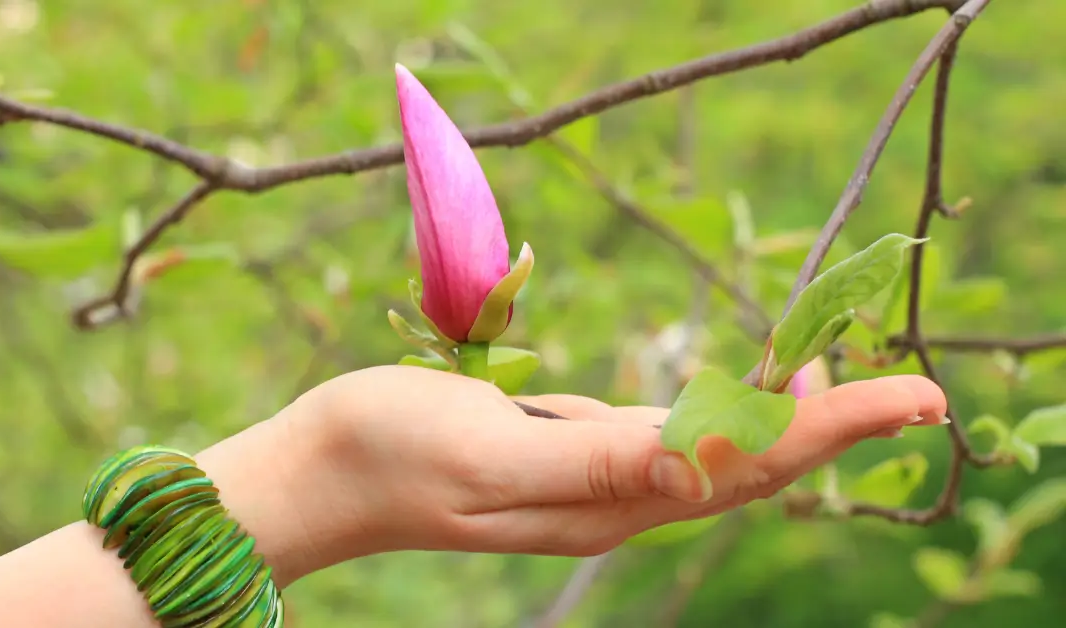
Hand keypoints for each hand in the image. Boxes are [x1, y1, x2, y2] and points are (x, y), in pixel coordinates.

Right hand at [203, 365, 947, 585]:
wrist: (322, 468)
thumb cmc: (393, 450)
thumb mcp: (492, 453)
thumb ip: (599, 462)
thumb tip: (705, 468)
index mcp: (607, 500)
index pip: (746, 463)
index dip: (834, 428)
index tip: (913, 399)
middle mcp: (613, 498)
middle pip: (748, 463)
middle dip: (833, 426)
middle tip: (912, 390)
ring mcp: (588, 481)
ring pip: (712, 451)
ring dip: (783, 418)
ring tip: (838, 378)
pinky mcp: (561, 456)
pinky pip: (662, 436)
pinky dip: (715, 411)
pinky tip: (730, 393)